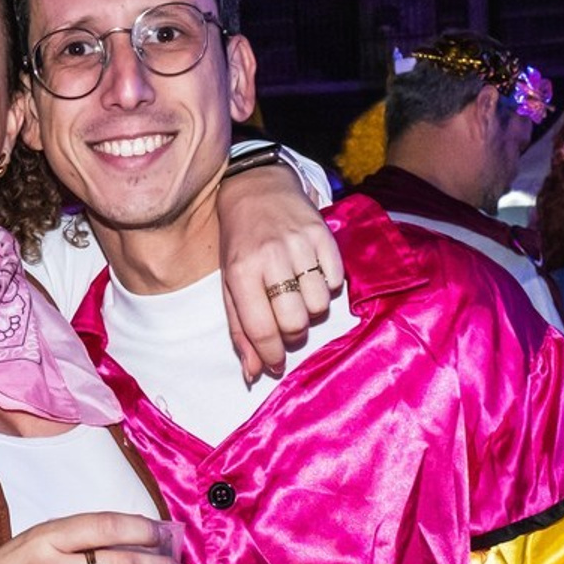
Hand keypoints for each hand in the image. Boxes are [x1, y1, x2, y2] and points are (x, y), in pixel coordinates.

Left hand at [217, 164, 343, 381]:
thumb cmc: (239, 244)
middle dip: (293, 333)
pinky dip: (325, 286)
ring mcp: (298, 244)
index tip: (275, 363)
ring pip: (319, 304)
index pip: (261, 328)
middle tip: (286, 323)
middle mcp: (270, 257)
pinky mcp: (323, 234)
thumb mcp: (229, 285)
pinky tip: (309, 274)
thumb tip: (253, 373)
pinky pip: (335, 280)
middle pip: (295, 321)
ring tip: (296, 294)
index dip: (271, 354)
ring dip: (310, 309)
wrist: (255, 190)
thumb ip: (240, 330)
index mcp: (240, 272)